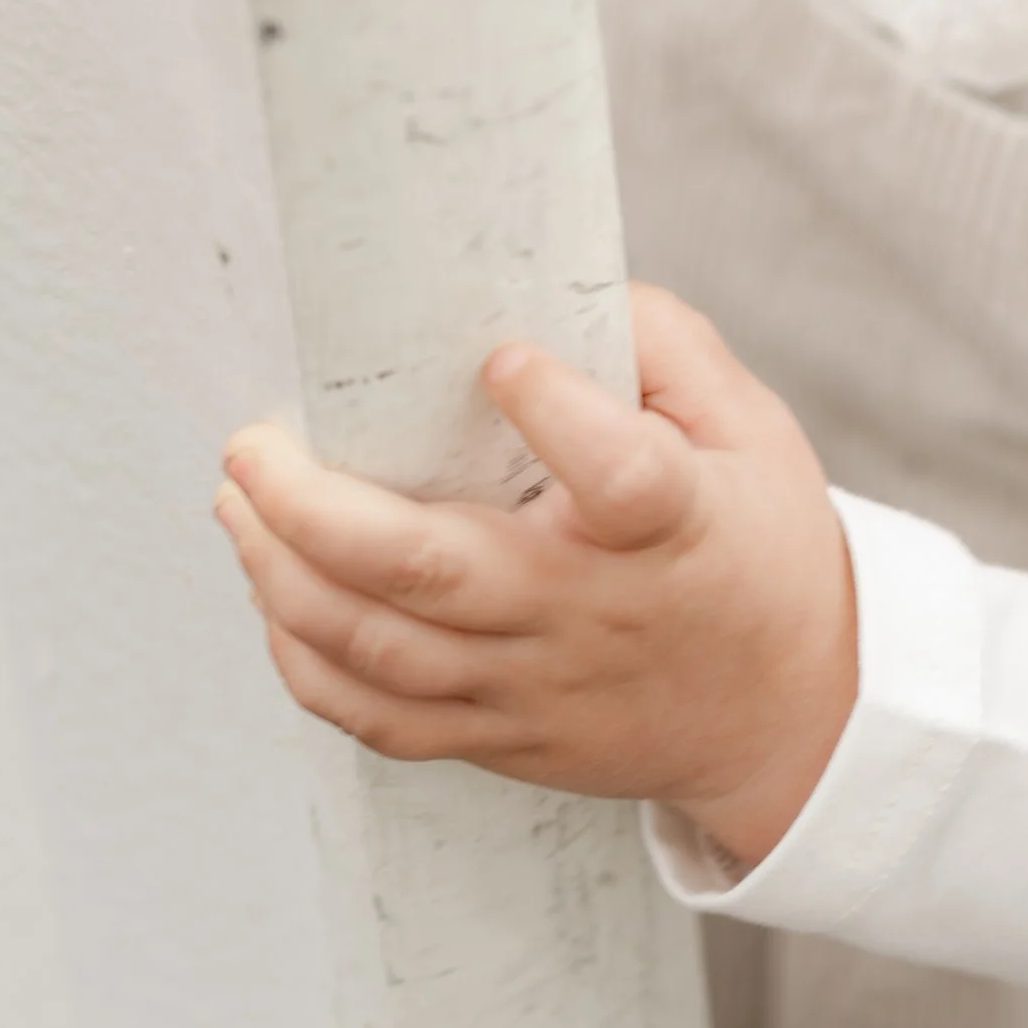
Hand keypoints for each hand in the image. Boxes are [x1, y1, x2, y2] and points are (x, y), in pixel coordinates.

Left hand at [214, 285, 856, 865]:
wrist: (788, 719)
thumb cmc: (763, 555)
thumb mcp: (756, 432)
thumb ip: (669, 349)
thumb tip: (568, 293)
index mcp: (670, 524)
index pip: (616, 473)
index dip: (555, 411)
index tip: (499, 358)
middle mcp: (588, 609)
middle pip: (432, 572)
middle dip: (316, 509)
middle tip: (253, 446)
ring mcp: (535, 683)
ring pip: (381, 650)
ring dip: (285, 579)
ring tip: (239, 506)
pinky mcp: (503, 735)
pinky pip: (380, 720)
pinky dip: (309, 666)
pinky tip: (278, 604)